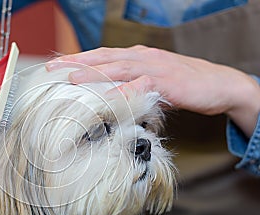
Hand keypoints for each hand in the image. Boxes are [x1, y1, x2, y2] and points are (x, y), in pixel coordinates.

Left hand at [46, 45, 259, 136]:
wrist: (219, 84)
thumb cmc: (183, 84)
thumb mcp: (151, 82)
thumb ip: (131, 86)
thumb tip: (109, 99)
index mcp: (137, 57)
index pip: (103, 56)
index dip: (79, 60)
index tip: (58, 67)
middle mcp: (143, 58)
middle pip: (105, 57)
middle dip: (77, 62)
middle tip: (54, 68)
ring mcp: (155, 67)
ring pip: (120, 67)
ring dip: (95, 72)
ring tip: (73, 78)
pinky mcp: (168, 81)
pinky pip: (143, 85)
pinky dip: (125, 90)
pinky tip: (110, 97)